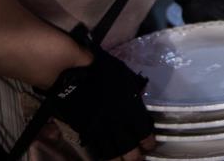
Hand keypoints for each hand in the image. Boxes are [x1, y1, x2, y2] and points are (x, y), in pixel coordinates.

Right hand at [46, 37, 154, 160]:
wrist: (74, 74)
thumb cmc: (102, 70)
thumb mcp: (125, 76)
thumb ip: (135, 89)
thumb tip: (141, 93)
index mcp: (132, 110)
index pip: (145, 134)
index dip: (149, 142)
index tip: (149, 145)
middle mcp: (119, 125)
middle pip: (130, 151)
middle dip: (135, 157)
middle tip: (137, 158)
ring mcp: (101, 131)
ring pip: (113, 154)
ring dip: (120, 160)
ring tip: (122, 160)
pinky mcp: (86, 132)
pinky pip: (97, 149)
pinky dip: (104, 154)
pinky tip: (107, 154)